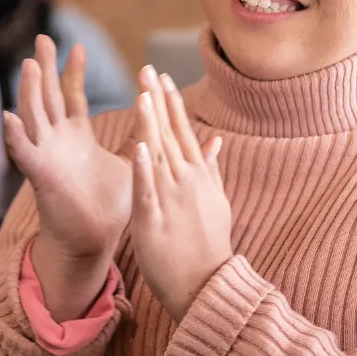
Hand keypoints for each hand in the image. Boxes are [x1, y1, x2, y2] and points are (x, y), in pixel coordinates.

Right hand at [4, 35, 131, 320]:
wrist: (96, 241)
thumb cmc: (112, 206)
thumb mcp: (133, 160)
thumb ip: (144, 134)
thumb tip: (162, 112)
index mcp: (75, 137)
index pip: (71, 96)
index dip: (72, 71)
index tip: (78, 46)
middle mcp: (56, 142)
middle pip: (47, 96)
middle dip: (45, 67)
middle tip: (43, 38)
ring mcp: (46, 156)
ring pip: (33, 117)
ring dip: (30, 92)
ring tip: (29, 66)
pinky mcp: (41, 176)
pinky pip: (24, 153)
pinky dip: (15, 136)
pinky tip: (9, 117)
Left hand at [130, 67, 231, 322]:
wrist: (207, 285)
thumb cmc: (208, 245)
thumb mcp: (216, 201)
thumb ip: (211, 169)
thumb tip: (215, 141)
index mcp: (198, 175)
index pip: (183, 130)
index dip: (172, 102)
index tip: (163, 75)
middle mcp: (186, 180)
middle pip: (169, 133)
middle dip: (158, 100)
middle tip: (147, 69)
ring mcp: (171, 198)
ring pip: (159, 153)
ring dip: (151, 123)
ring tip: (142, 94)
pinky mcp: (154, 219)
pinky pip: (148, 189)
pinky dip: (145, 168)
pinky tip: (140, 147)